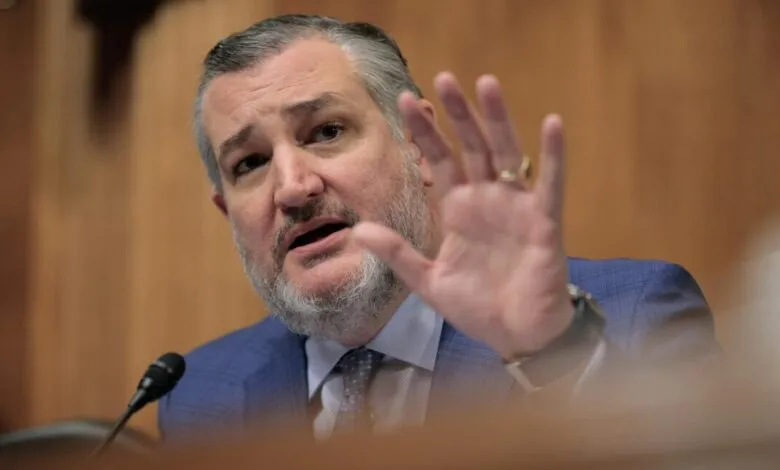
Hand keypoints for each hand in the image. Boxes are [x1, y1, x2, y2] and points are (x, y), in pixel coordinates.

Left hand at [352, 72, 572, 359]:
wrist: (516, 336)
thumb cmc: (477, 307)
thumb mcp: (428, 280)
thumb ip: (398, 253)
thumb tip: (357, 230)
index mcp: (458, 209)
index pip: (438, 160)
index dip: (424, 132)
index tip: (406, 101)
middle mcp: (486, 199)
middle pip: (470, 146)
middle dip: (457, 113)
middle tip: (443, 78)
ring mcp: (516, 206)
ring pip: (506, 153)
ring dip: (497, 119)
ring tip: (486, 83)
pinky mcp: (543, 221)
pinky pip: (550, 183)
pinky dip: (553, 155)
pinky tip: (552, 123)